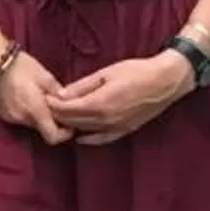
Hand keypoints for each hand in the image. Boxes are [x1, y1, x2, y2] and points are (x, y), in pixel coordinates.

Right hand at [0, 49, 75, 144]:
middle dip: (50, 120)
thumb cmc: (21, 66)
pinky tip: (24, 96)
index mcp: (36, 111)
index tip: (69, 125)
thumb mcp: (45, 76)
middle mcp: (22, 119)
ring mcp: (10, 117)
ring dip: (36, 115)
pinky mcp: (1, 113)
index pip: (53, 137)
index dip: (64, 134)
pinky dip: (24, 111)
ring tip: (37, 97)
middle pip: (42, 129)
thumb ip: (58, 93)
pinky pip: (18, 117)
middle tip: (53, 104)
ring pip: (30, 122)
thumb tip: (66, 103)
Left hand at [50, 51, 195, 145]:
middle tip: (47, 108)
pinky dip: (89, 138)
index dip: (53, 106)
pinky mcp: (125, 130)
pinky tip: (80, 136)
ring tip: (59, 118)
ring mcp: (117, 128)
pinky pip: (102, 139)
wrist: (165, 81)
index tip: (44, 99)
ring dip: (71, 126)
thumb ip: (81, 86)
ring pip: (85, 131)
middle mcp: (106, 120)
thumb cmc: (136, 72)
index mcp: (99, 104)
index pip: (68, 110)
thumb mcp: (105, 73)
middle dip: (58, 116)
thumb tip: (60, 95)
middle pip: (74, 123)